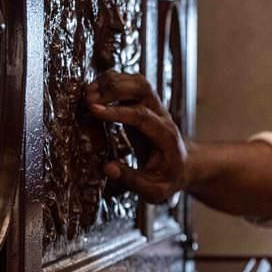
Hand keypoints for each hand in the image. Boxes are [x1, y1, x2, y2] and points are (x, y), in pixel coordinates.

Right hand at [85, 71, 188, 203]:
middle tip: (88, 99)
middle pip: (142, 88)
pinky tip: (95, 91)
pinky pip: (131, 84)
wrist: (184, 166)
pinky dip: (113, 82)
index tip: (93, 110)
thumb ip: (133, 180)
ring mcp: (154, 107)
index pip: (142, 115)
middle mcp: (161, 116)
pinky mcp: (144, 104)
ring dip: (112, 82)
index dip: (116, 111)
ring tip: (88, 93)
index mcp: (165, 136)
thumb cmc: (169, 178)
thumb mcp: (154, 190)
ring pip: (137, 81)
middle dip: (114, 89)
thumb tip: (108, 168)